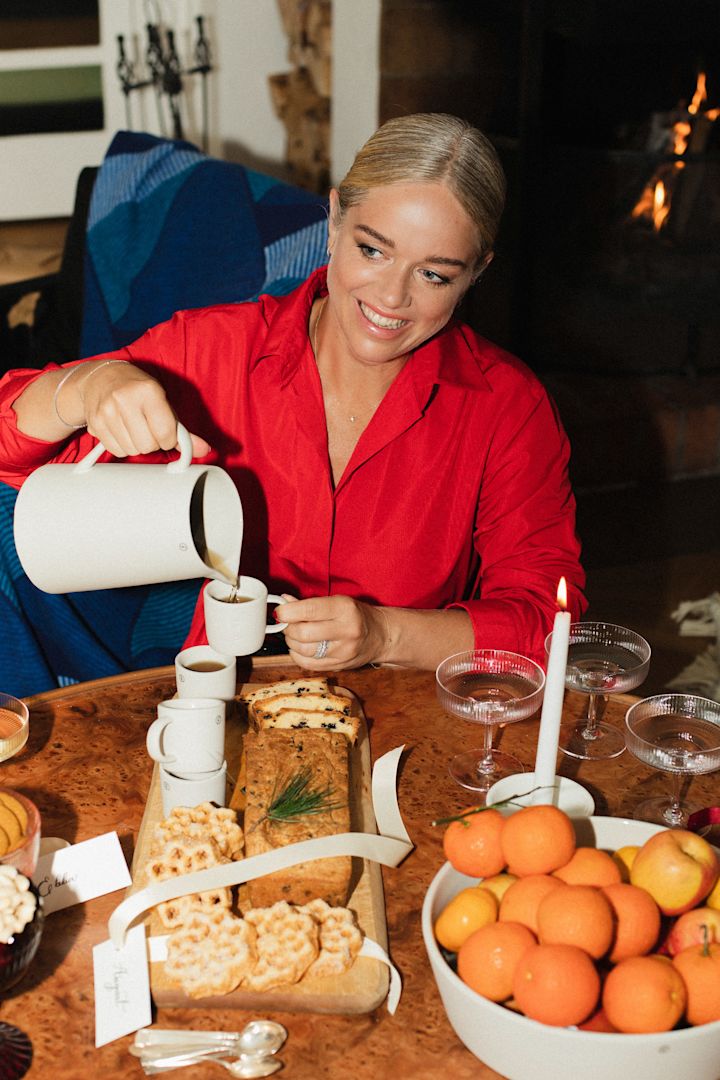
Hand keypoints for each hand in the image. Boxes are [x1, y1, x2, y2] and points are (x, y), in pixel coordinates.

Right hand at [79, 361, 210, 457]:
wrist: (101, 378)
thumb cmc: (137, 389)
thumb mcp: (163, 402)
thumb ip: (183, 430)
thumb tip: (204, 450)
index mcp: (148, 391)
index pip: (166, 433)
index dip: (169, 439)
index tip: (166, 433)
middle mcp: (125, 399)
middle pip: (148, 446)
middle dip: (153, 442)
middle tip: (148, 428)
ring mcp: (107, 411)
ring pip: (132, 450)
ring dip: (137, 445)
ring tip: (134, 427)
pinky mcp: (95, 423)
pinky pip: (116, 450)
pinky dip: (123, 446)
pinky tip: (122, 430)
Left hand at [277, 595, 388, 669]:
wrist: (380, 636)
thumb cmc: (356, 615)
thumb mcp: (337, 602)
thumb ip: (310, 603)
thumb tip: (284, 602)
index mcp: (345, 609)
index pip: (309, 610)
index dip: (288, 612)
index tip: (280, 612)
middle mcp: (346, 631)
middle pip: (303, 633)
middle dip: (289, 628)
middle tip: (288, 623)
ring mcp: (343, 652)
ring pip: (303, 650)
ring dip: (292, 641)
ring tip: (297, 634)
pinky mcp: (338, 666)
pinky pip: (307, 664)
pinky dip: (298, 655)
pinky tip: (302, 647)